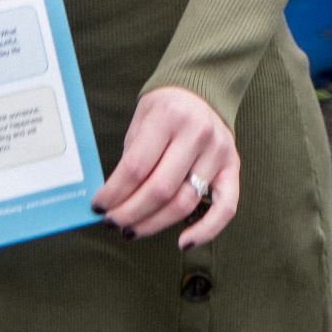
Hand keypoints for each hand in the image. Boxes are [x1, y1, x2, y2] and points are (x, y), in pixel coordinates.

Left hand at [93, 86, 237, 248]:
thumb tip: (111, 201)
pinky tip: (183, 242)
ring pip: (185, 202)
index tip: (98, 206)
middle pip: (159, 189)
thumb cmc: (165, 109)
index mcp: (168, 116)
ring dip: (155, 224)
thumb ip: (131, 158)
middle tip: (113, 223)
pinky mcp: (233, 167)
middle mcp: (197, 133)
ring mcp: (218, 151)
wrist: (201, 89)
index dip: (113, 193)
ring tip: (133, 230)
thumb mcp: (141, 121)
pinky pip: (225, 208)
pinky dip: (206, 230)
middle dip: (130, 213)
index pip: (135, 167)